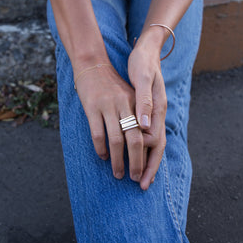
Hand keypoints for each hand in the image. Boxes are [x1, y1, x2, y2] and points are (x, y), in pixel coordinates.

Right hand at [74, 64, 144, 183]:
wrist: (92, 63)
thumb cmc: (113, 84)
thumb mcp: (130, 95)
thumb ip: (138, 115)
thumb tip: (145, 141)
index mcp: (138, 103)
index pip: (149, 134)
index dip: (150, 155)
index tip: (149, 173)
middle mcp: (126, 105)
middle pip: (135, 140)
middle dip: (137, 162)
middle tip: (135, 179)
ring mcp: (108, 106)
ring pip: (116, 140)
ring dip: (118, 161)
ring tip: (118, 173)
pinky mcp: (92, 107)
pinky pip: (98, 133)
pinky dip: (101, 148)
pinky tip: (103, 156)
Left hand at [127, 31, 167, 190]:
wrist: (147, 50)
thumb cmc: (143, 63)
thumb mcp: (142, 78)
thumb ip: (144, 102)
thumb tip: (145, 126)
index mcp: (158, 108)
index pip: (153, 140)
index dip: (145, 159)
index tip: (138, 176)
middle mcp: (159, 113)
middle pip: (158, 146)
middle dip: (150, 167)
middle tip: (142, 186)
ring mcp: (155, 112)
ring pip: (155, 142)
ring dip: (148, 160)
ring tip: (142, 176)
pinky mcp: (149, 109)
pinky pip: (150, 133)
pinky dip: (145, 147)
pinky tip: (138, 154)